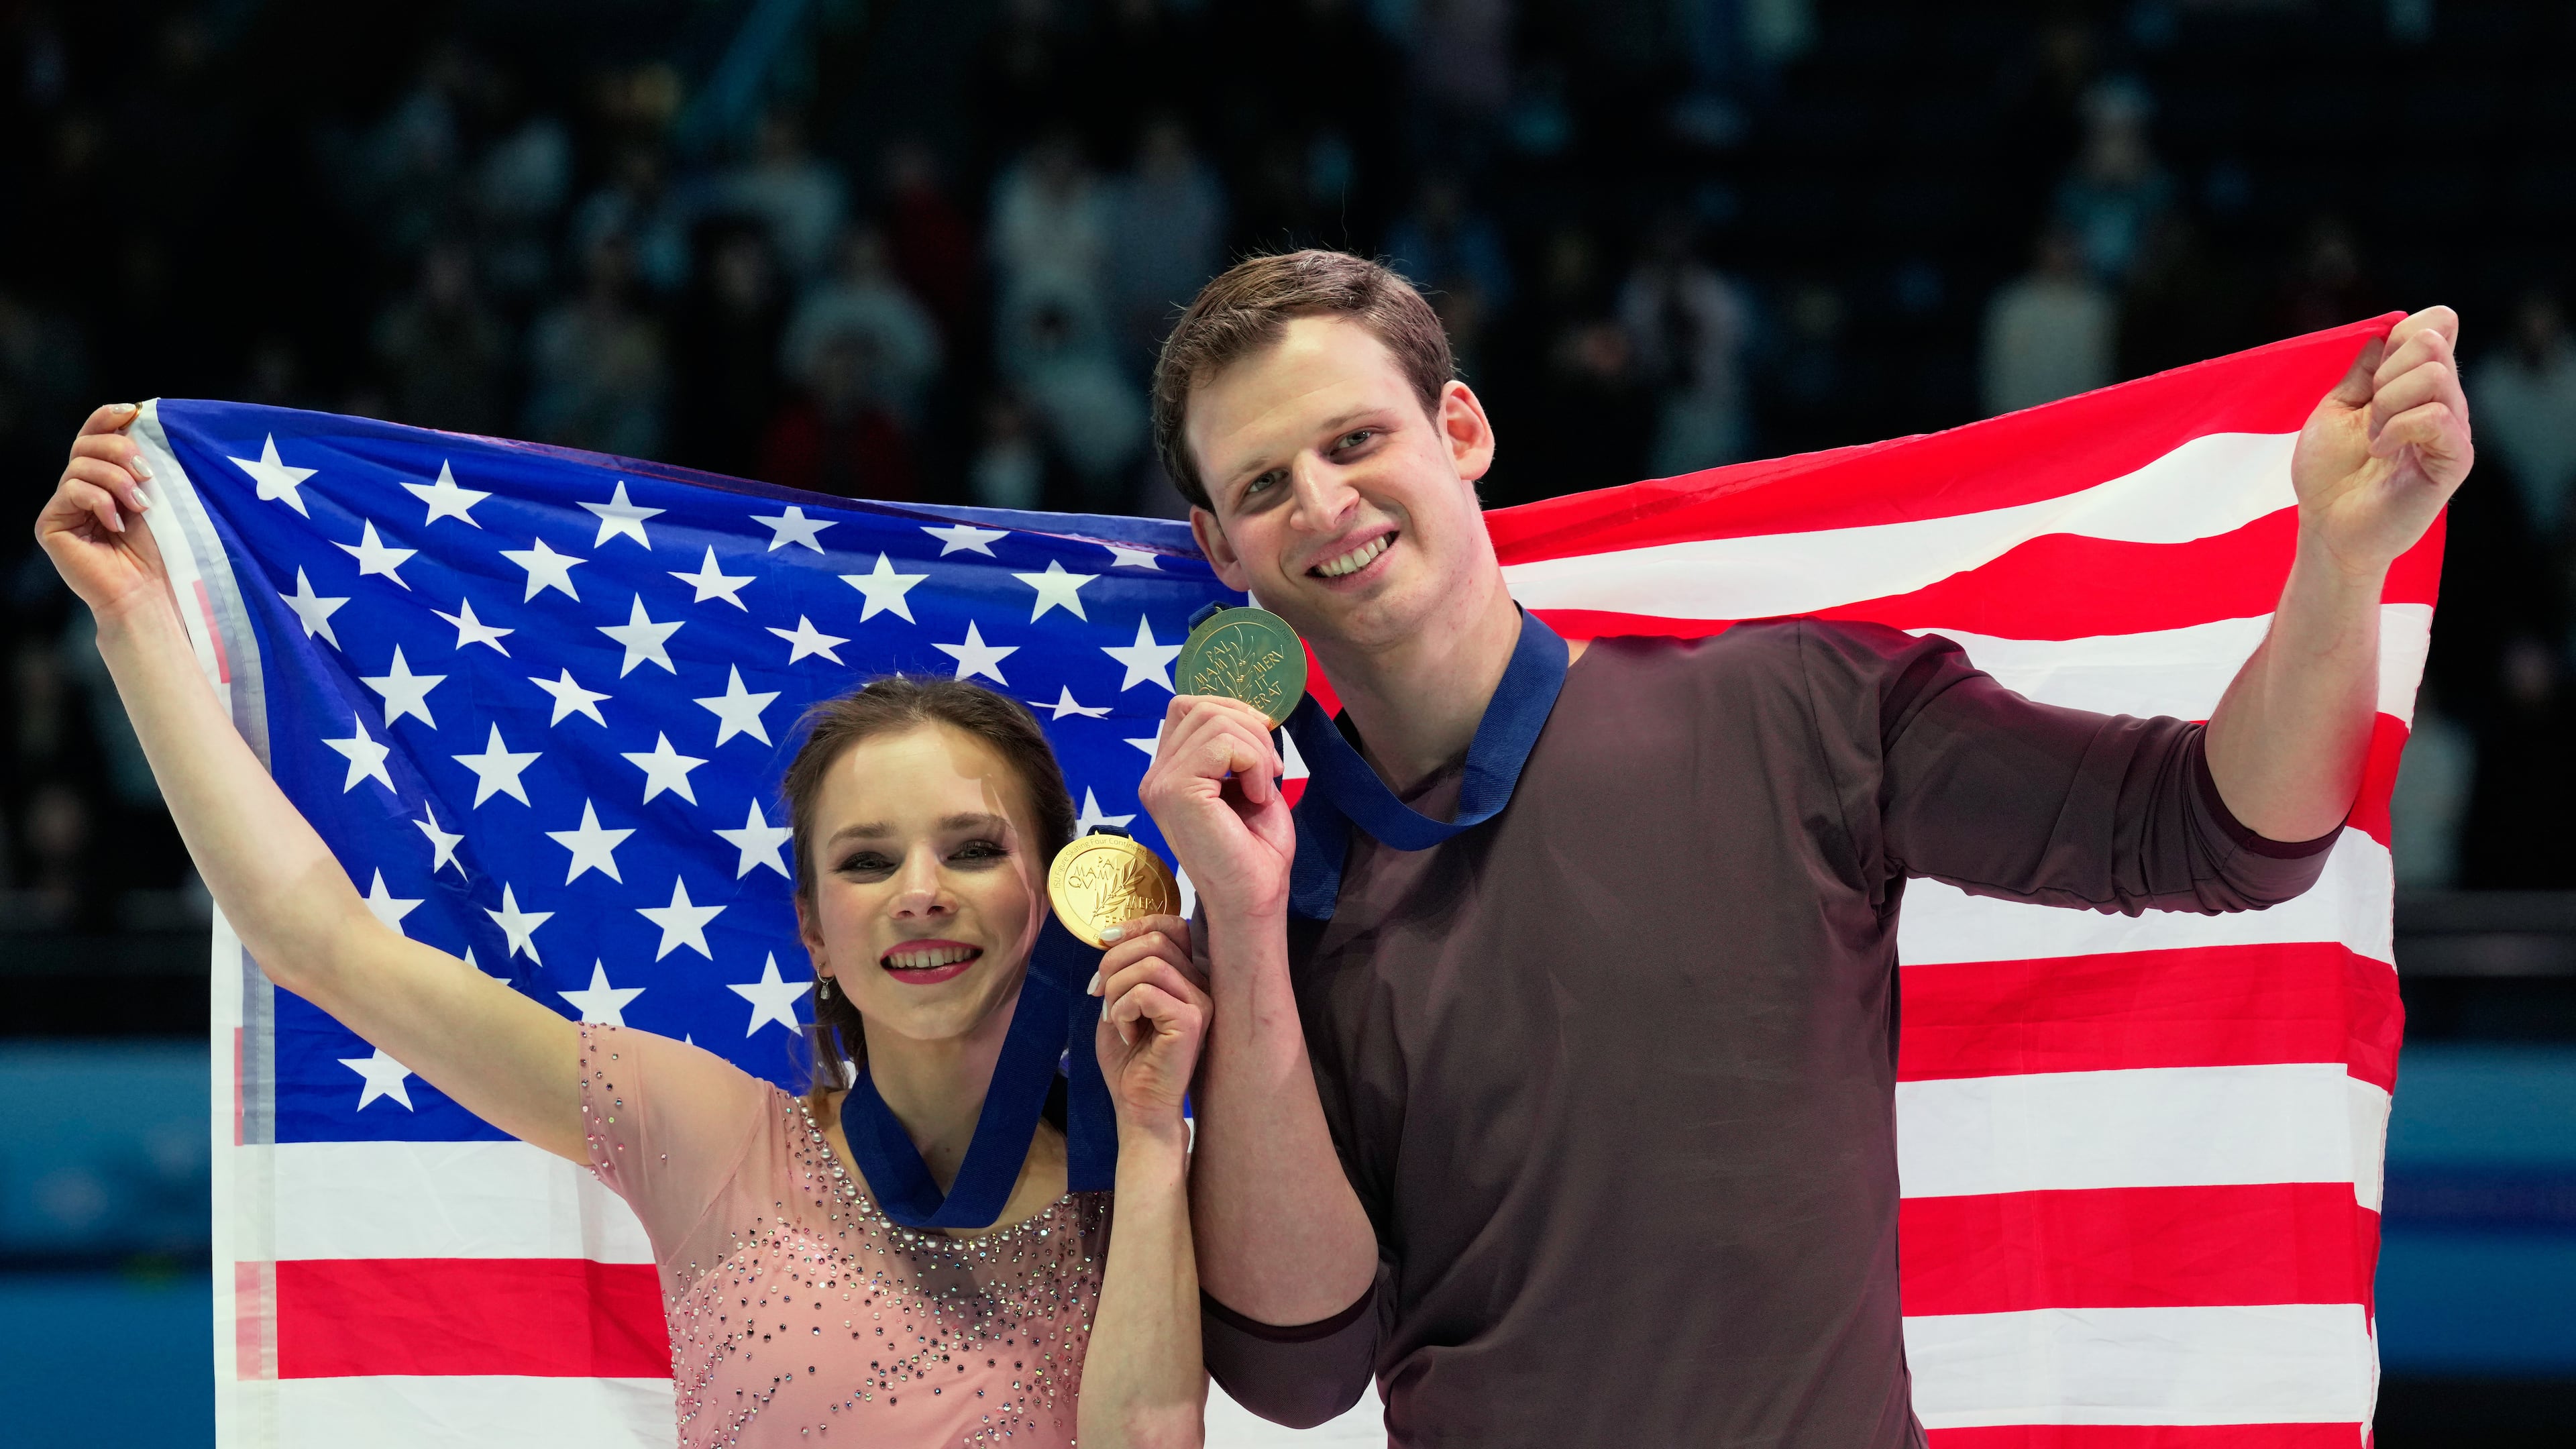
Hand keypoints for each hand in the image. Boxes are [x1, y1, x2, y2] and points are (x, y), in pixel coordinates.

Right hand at [36, 404, 177, 624]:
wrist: (152, 594)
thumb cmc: (165, 551)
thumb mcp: (161, 497)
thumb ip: (146, 465)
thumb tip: (140, 420)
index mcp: (105, 480)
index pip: (95, 435)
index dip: (108, 418)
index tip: (133, 411)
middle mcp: (80, 491)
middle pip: (85, 444)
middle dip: (119, 451)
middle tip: (147, 475)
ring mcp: (64, 508)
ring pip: (79, 465)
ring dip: (115, 479)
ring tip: (141, 505)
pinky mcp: (52, 525)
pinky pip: (71, 490)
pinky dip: (100, 500)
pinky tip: (118, 522)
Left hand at [1091, 914, 1211, 1132]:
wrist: (1139, 1106)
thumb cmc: (1129, 1060)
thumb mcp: (1120, 1002)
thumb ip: (1124, 968)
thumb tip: (1112, 936)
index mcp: (1187, 976)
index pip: (1173, 925)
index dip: (1136, 924)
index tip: (1103, 942)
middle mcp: (1201, 984)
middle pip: (1156, 940)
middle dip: (1113, 962)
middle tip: (1098, 994)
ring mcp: (1200, 1001)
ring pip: (1149, 963)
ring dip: (1116, 988)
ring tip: (1113, 1018)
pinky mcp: (1191, 1020)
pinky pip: (1145, 992)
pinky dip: (1123, 1010)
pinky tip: (1126, 1034)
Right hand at [1136, 695, 1295, 921]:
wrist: (1255, 899)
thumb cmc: (1255, 851)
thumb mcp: (1246, 783)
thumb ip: (1235, 747)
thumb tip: (1248, 714)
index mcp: (1167, 774)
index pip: (1187, 707)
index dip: (1231, 711)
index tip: (1263, 746)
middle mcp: (1154, 777)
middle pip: (1199, 707)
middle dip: (1249, 728)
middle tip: (1271, 771)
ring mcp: (1160, 784)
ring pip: (1213, 719)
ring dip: (1255, 749)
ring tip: (1262, 789)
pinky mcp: (1176, 791)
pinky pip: (1222, 743)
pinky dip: (1253, 763)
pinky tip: (1257, 797)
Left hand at [2290, 307, 2473, 579]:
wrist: (2326, 527)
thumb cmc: (2329, 474)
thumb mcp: (2336, 409)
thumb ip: (2363, 372)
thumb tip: (2385, 333)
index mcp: (2416, 386)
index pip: (2435, 325)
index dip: (2402, 334)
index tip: (2372, 375)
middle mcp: (2442, 402)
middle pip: (2432, 342)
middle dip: (2385, 372)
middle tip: (2369, 413)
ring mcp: (2452, 430)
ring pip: (2436, 375)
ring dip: (2388, 403)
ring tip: (2374, 437)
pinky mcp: (2454, 460)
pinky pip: (2438, 417)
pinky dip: (2398, 428)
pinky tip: (2382, 451)